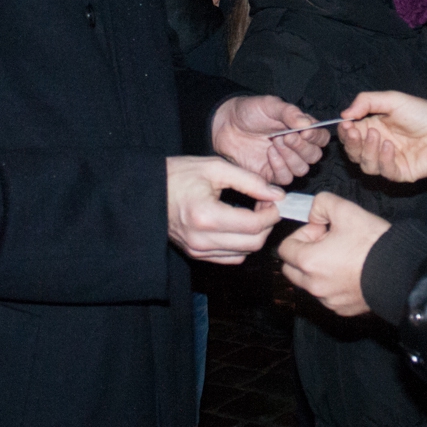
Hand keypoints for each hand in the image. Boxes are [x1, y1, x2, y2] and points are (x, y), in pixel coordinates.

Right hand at [167, 155, 284, 264]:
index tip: (275, 200)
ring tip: (252, 212)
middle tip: (265, 205)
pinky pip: (231, 258)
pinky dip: (242, 244)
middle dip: (267, 225)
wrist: (148, 191)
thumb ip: (250, 181)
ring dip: (256, 235)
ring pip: (244, 254)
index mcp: (205, 215)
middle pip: (253, 243)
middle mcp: (201, 239)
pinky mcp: (196, 254)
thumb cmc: (178, 175)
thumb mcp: (216, 168)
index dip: (272, 213)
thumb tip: (277, 194)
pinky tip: (239, 224)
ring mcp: (197, 250)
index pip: (253, 225)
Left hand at [211, 96, 328, 184]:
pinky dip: (280, 167)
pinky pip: (285, 178)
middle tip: (285, 136)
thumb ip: (290, 112)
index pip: (321, 138)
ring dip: (290, 157)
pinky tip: (269, 154)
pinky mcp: (272, 174)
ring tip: (274, 142)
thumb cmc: (250, 111)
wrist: (226, 123)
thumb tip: (308, 124)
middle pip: (315, 156)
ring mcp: (285, 162)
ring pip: (302, 169)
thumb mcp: (271, 105)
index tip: (304, 132)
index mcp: (302, 129)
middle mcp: (297, 147)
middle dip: (301, 147)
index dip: (316, 137)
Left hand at [277, 192, 389, 317]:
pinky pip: (328, 296)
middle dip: (304, 254)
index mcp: (309, 261)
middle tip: (328, 243)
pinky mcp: (343, 309)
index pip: (285, 248)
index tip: (321, 230)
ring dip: (318, 270)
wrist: (401, 270)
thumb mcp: (345, 209)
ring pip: (309, 284)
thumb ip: (321, 204)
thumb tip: (314, 214)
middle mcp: (314, 285)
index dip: (301, 235)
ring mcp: (328, 300)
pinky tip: (352, 271)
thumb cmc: (372, 242)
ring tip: (343, 257)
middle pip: (292, 269)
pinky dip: (333, 284)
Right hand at [338, 91, 426, 182]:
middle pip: (354, 152)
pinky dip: (383, 160)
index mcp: (373, 128)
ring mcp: (388, 161)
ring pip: (366, 165)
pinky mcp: (400, 173)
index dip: (345, 132)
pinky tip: (389, 147)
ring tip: (377, 136)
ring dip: (367, 151)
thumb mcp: (392, 100)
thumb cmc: (422, 113)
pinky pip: (384, 171)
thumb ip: (366, 102)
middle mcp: (378, 146)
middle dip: (352, 144)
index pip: (350, 135)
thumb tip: (343, 115)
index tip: (345, 125)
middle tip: (355, 133)